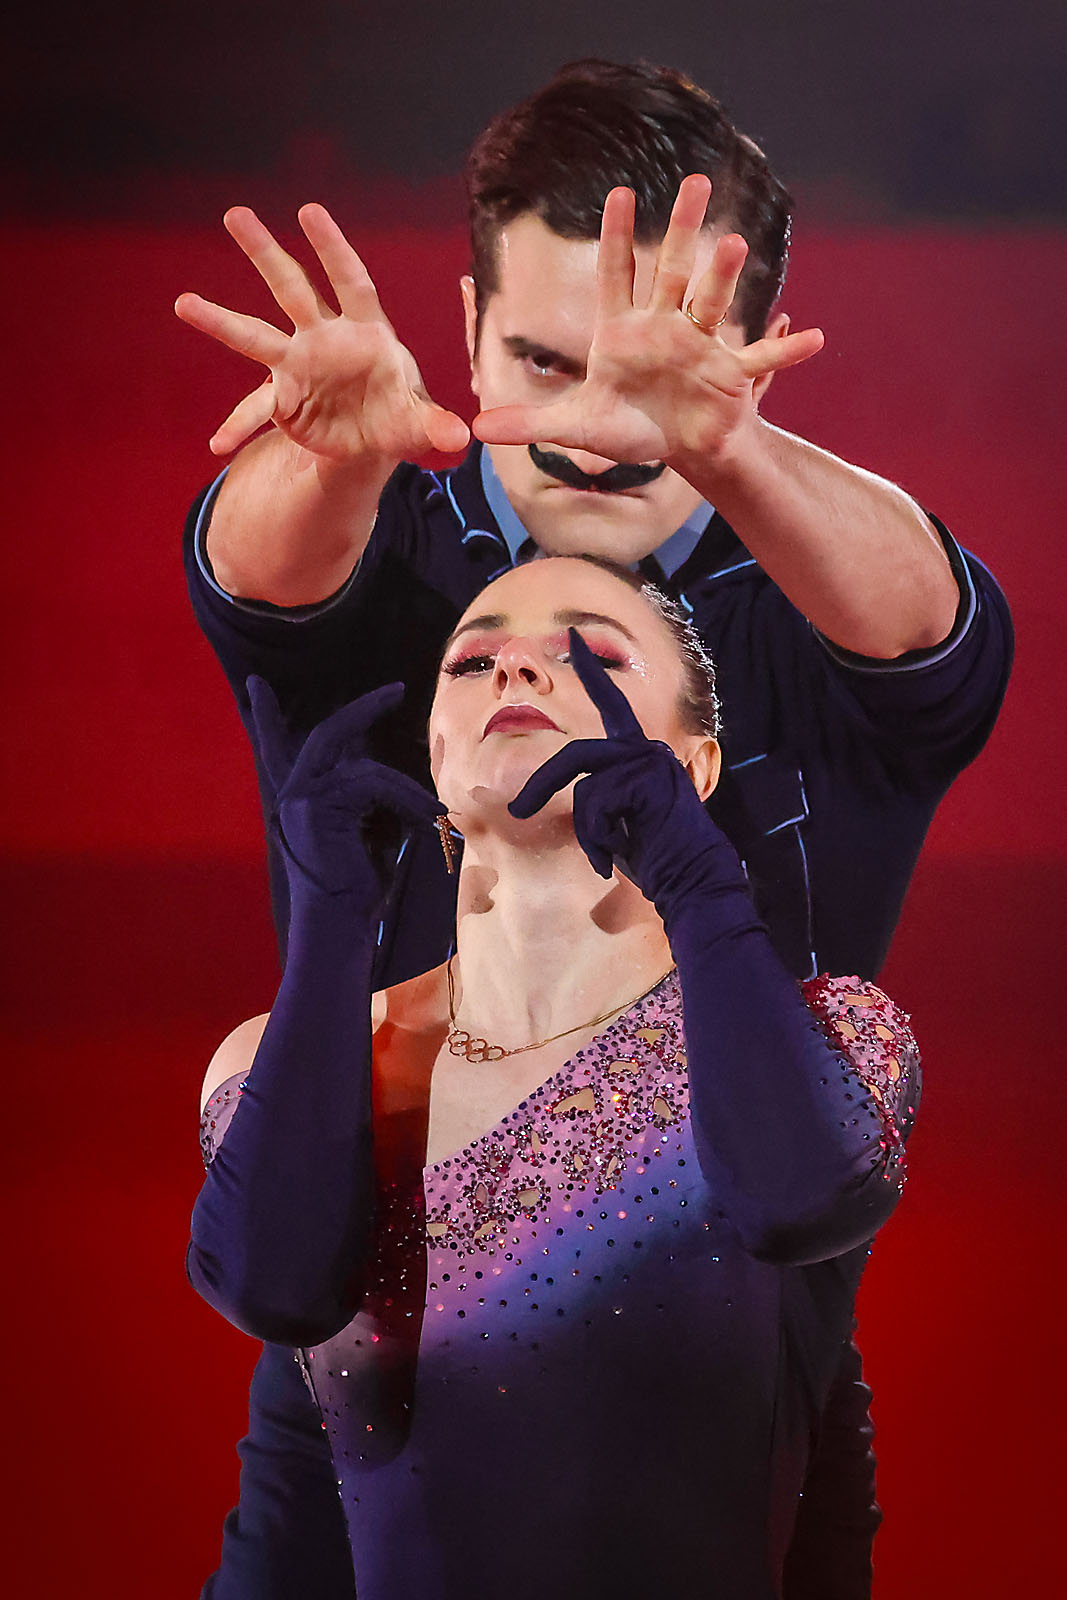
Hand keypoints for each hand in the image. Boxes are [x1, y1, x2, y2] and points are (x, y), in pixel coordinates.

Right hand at [175, 204, 469, 460]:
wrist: (378, 437)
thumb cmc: (403, 414)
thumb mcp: (423, 424)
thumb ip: (437, 426)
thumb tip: (462, 437)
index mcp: (367, 330)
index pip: (351, 281)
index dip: (333, 248)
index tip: (309, 211)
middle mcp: (326, 337)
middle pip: (293, 288)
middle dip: (266, 252)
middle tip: (237, 214)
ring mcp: (300, 364)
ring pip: (256, 336)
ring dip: (221, 320)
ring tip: (184, 303)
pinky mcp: (285, 397)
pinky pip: (256, 410)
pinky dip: (238, 427)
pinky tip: (218, 446)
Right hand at [248, 676, 444, 900]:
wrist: (336, 925)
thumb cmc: (353, 888)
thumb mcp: (359, 830)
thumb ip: (361, 797)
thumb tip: (387, 772)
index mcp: (296, 800)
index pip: (276, 747)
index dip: (265, 716)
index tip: (256, 684)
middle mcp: (291, 794)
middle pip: (327, 735)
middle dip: (364, 709)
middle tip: (396, 691)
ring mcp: (299, 798)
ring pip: (365, 768)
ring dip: (406, 791)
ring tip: (433, 815)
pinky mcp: (315, 806)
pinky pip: (372, 784)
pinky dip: (405, 800)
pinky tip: (425, 820)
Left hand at [473, 176, 822, 468]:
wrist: (671, 446)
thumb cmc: (626, 429)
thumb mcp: (574, 427)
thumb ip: (527, 424)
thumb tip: (477, 429)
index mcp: (622, 332)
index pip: (618, 274)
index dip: (619, 237)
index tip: (621, 195)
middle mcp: (662, 327)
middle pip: (673, 270)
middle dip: (684, 228)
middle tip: (697, 182)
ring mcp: (697, 345)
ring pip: (712, 302)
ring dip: (724, 275)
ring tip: (737, 244)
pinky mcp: (726, 373)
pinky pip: (758, 360)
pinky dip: (786, 351)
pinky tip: (814, 338)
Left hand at [508, 631, 745, 920]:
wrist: (693, 879)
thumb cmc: (655, 857)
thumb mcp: (619, 818)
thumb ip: (600, 795)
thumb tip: (568, 799)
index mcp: (640, 754)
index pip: (612, 704)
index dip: (592, 670)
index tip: (573, 639)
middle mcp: (647, 749)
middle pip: (576, 755)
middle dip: (541, 785)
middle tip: (518, 812)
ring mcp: (650, 761)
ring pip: (585, 787)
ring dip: (588, 830)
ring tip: (604, 855)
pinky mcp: (648, 779)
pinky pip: (596, 807)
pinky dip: (598, 839)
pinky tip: (619, 855)